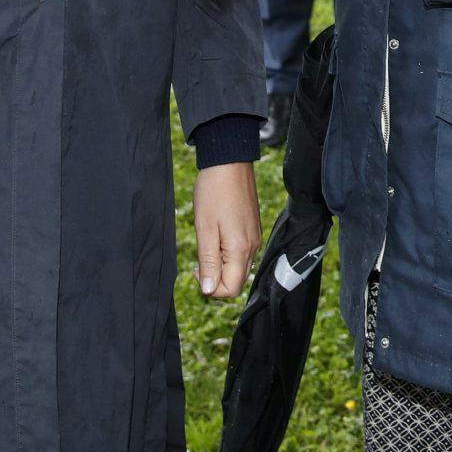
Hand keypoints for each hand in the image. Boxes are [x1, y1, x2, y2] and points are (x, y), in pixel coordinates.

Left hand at [193, 162, 261, 298]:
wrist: (229, 162)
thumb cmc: (213, 192)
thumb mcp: (204, 229)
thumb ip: (208, 262)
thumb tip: (208, 290)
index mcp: (241, 249)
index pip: (231, 288)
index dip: (211, 287)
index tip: (195, 269)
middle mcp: (253, 246)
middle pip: (237, 281)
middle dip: (216, 278)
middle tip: (198, 259)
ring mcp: (255, 238)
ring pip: (239, 267)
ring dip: (221, 265)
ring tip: (207, 242)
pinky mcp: (253, 229)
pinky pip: (242, 253)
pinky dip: (228, 253)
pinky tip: (216, 234)